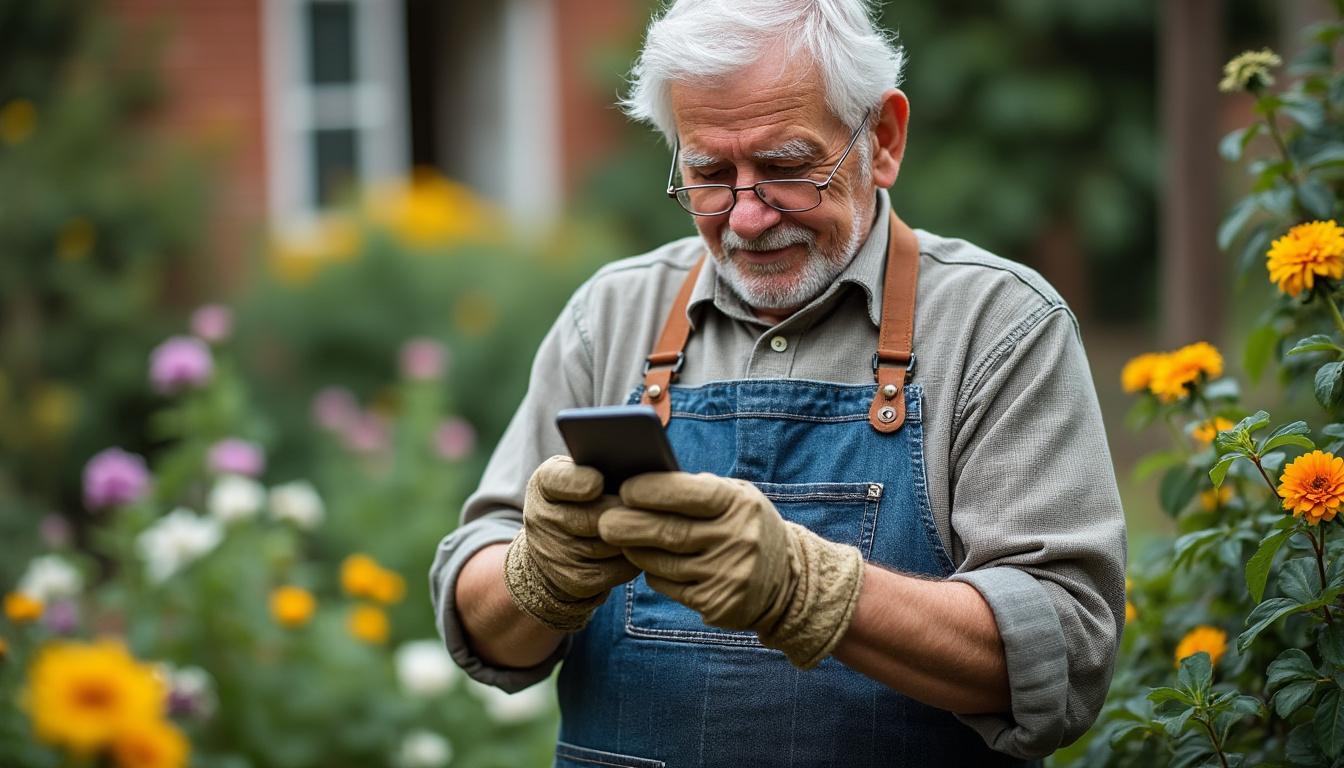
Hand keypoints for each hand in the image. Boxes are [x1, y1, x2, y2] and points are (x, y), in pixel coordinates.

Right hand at [503, 455, 639, 630]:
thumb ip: (596, 466)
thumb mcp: (577, 474)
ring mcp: (557, 554)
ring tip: (654, 522)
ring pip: (611, 545)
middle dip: (624, 511)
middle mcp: (542, 520)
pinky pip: (619, 569)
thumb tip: (637, 468)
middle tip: (650, 504)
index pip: (558, 481)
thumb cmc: (580, 497)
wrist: (555, 545)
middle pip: (591, 518)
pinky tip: (645, 545)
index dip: (578, 484)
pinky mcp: (578, 581)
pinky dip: (637, 557)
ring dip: (636, 534)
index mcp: (545, 484)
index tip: (597, 483)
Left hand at [599, 472, 864, 667]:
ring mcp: (728, 575)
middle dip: (630, 524)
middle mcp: (738, 540)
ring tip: (618, 538)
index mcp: (740, 505)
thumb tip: (641, 479)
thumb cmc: (746, 527)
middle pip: (669, 532)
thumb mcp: (736, 499)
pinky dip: (653, 573)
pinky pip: (670, 587)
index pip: (689, 494)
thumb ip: (697, 489)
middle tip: (603, 520)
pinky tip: (648, 562)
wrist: (788, 581)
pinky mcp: (718, 604)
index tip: (624, 488)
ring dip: (635, 550)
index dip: (652, 491)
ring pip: (664, 563)